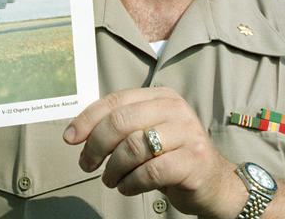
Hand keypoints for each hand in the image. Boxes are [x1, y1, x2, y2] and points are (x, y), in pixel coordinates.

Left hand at [63, 87, 245, 217]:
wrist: (215, 182)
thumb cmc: (172, 157)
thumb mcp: (146, 134)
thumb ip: (120, 127)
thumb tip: (76, 133)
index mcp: (160, 96)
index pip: (115, 101)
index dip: (87, 120)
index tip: (70, 139)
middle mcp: (175, 109)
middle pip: (120, 122)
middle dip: (96, 146)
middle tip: (87, 165)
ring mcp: (187, 133)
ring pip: (133, 147)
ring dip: (113, 169)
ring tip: (110, 180)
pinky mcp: (194, 160)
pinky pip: (149, 172)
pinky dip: (130, 183)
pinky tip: (127, 187)